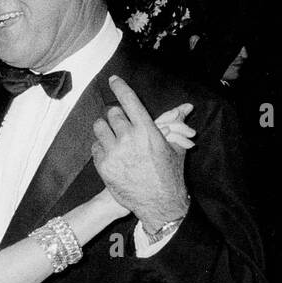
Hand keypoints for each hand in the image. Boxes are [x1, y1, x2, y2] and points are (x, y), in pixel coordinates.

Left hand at [90, 76, 189, 235]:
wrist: (159, 203)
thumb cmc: (169, 174)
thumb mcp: (176, 147)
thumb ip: (176, 124)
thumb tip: (187, 107)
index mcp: (147, 130)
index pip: (129, 100)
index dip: (120, 86)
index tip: (113, 79)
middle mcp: (128, 138)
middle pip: (112, 113)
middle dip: (116, 115)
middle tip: (121, 124)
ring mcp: (114, 152)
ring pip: (99, 127)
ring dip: (105, 129)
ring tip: (113, 136)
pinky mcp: (104, 166)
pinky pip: (95, 147)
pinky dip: (101, 147)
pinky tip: (111, 154)